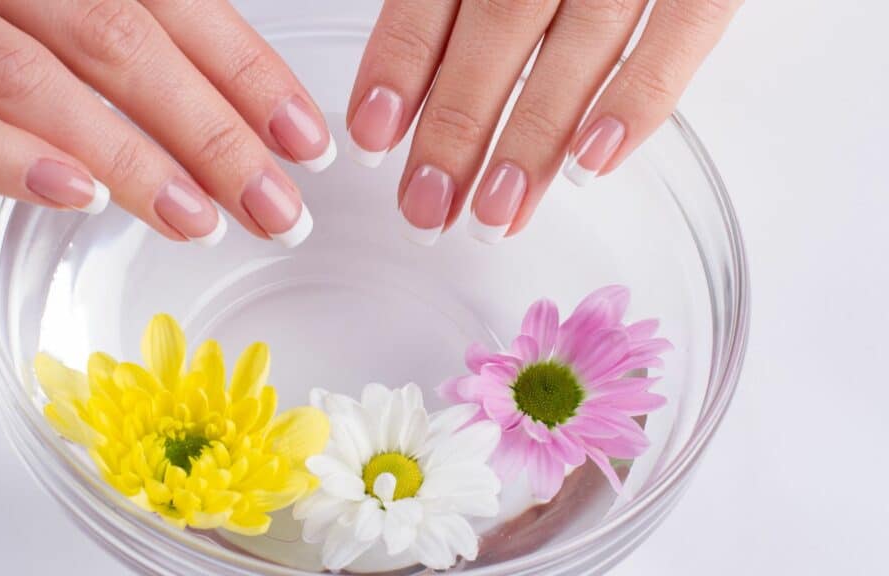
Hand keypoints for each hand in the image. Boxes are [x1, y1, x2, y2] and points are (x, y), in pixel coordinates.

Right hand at [0, 0, 334, 247]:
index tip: (304, 138)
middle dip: (210, 131)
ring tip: (200, 221)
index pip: (171, 0)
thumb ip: (110, 12)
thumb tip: (204, 84)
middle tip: (277, 205)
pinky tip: (75, 198)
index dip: (245, 71)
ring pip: (30, 76)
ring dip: (126, 155)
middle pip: (119, 42)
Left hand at [347, 0, 740, 244]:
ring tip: (497, 213)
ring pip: (578, 42)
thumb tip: (416, 62)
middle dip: (457, 127)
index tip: (372, 136)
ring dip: (533, 135)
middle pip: (498, 27)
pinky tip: (593, 163)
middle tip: (427, 209)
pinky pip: (682, 31)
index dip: (401, 64)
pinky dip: (639, 98)